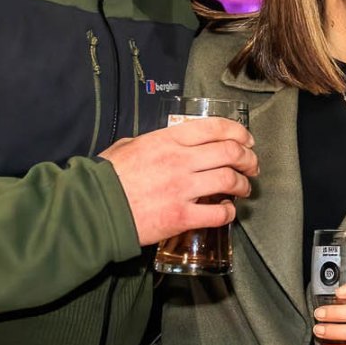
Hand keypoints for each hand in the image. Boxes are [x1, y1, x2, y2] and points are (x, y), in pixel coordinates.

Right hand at [101, 117, 257, 246]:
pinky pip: (218, 213)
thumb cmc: (106, 178)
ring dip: (243, 185)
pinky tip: (226, 211)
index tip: (247, 140)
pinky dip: (228, 212)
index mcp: (167, 139)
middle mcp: (180, 160)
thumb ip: (150, 142)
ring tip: (243, 189)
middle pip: (230, 152)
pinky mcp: (181, 216)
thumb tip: (159, 143)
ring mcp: (182, 189)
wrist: (93, 209)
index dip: (238, 132)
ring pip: (230, 180)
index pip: (215, 128)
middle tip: (252, 166)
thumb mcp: (127, 147)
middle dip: (248, 158)